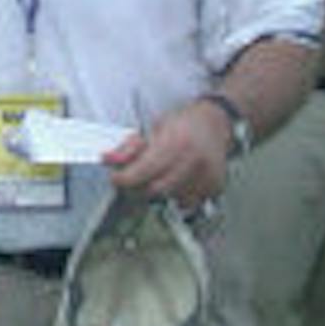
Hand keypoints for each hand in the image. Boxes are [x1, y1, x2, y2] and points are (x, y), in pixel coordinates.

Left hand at [101, 100, 227, 212]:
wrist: (216, 123)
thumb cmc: (184, 123)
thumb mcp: (153, 128)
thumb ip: (130, 147)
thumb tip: (108, 159)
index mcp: (177, 143)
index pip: (144, 172)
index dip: (125, 178)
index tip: (116, 178)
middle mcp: (194, 162)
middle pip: (155, 190)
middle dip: (139, 187)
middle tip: (135, 177)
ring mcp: (207, 177)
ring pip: (170, 198)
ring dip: (160, 190)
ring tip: (162, 173)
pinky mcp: (214, 188)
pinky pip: (187, 202)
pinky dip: (177, 195)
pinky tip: (178, 179)